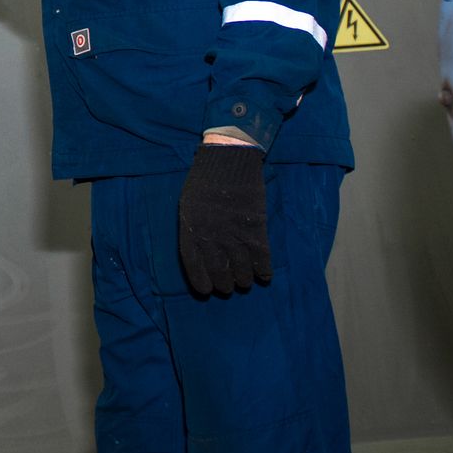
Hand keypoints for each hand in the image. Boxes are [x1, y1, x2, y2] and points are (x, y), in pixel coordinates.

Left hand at [178, 141, 270, 296]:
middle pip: (218, 270)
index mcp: (191, 229)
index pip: (193, 264)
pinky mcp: (255, 230)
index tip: (206, 291)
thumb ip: (194, 227)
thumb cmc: (205, 180)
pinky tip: (264, 276)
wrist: (229, 161)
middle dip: (223, 283)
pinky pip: (261, 259)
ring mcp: (234, 235)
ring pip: (241, 269)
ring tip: (244, 282)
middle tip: (227, 287)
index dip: (200, 280)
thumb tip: (202, 248)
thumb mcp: (188, 203)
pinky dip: (264, 271)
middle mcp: (211, 237)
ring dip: (243, 279)